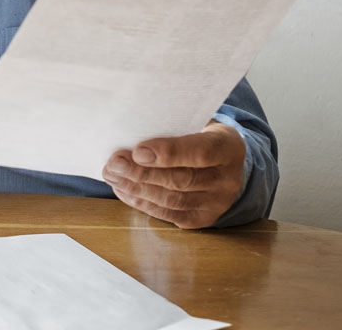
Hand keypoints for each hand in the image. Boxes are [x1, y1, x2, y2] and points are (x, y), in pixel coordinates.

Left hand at [102, 121, 246, 228]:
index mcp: (229, 147)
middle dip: (142, 173)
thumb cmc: (200, 134)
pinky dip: (141, 201)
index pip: (200, 152)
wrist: (224, 162)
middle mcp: (227, 179)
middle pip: (181, 180)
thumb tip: (132, 129)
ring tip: (112, 175)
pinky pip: (168, 214)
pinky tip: (123, 188)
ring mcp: (216, 203)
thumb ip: (172, 126)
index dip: (168, 153)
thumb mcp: (196, 122)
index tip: (138, 151)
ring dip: (136, 188)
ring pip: (171, 200)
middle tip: (114, 163)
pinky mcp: (202, 219)